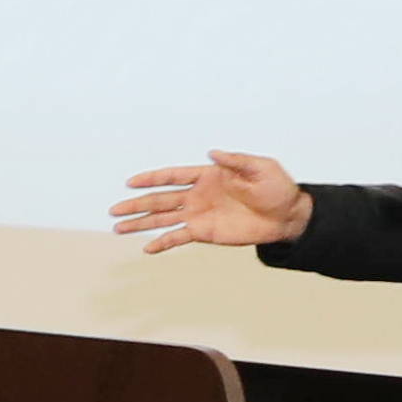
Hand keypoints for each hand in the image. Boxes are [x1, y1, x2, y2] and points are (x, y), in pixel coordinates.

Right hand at [107, 150, 311, 250]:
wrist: (287, 216)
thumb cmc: (277, 188)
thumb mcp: (261, 168)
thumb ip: (236, 161)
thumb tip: (212, 153)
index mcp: (208, 176)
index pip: (173, 177)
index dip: (152, 179)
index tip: (131, 183)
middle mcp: (198, 195)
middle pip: (160, 199)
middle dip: (137, 204)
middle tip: (115, 210)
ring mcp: (199, 214)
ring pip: (163, 218)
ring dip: (141, 223)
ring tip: (119, 227)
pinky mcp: (205, 232)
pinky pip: (178, 237)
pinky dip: (163, 243)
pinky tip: (148, 248)